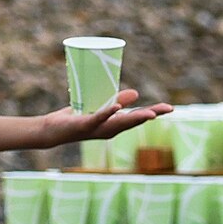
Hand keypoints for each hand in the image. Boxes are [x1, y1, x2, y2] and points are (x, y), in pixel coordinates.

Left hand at [36, 88, 173, 147]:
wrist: (51, 130)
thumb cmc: (76, 119)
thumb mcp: (99, 108)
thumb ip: (116, 100)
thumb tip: (136, 93)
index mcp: (114, 125)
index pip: (137, 118)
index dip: (154, 113)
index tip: (170, 108)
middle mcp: (108, 129)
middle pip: (133, 122)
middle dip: (150, 115)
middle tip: (167, 109)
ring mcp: (97, 128)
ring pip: (119, 123)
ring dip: (134, 118)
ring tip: (150, 113)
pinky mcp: (84, 125)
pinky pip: (98, 118)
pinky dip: (107, 113)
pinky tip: (118, 108)